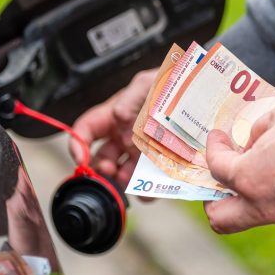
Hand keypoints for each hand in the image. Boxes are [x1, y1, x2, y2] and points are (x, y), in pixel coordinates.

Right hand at [70, 68, 157, 188]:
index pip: (86, 130)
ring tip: (129, 179)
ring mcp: (140, 154)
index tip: (80, 157)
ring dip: (121, 181)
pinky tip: (150, 188)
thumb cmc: (168, 85)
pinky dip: (147, 191)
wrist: (197, 96)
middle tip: (108, 170)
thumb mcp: (149, 83)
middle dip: (100, 168)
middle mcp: (122, 138)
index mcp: (113, 118)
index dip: (77, 144)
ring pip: (122, 174)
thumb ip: (132, 96)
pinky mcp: (159, 165)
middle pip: (101, 159)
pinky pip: (148, 184)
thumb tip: (119, 115)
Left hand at [204, 97, 274, 233]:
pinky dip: (274, 196)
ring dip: (247, 196)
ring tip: (257, 170)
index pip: (216, 167)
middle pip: (220, 218)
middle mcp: (262, 205)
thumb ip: (258, 130)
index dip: (213, 147)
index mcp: (247, 178)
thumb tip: (253, 141)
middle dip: (212, 199)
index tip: (218, 136)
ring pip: (252, 216)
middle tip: (219, 179)